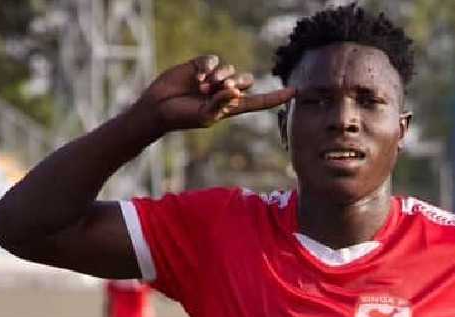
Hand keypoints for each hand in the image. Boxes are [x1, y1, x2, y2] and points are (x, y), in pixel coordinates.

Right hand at [129, 55, 294, 134]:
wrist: (158, 107)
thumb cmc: (182, 117)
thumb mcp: (205, 116)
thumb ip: (221, 104)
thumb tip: (235, 89)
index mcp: (230, 107)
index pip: (258, 101)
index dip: (276, 97)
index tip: (295, 92)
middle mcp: (224, 91)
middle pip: (245, 80)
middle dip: (236, 83)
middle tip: (221, 89)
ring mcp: (213, 77)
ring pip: (230, 68)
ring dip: (220, 76)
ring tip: (204, 86)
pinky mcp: (201, 65)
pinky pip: (213, 60)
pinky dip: (208, 67)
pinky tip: (198, 77)